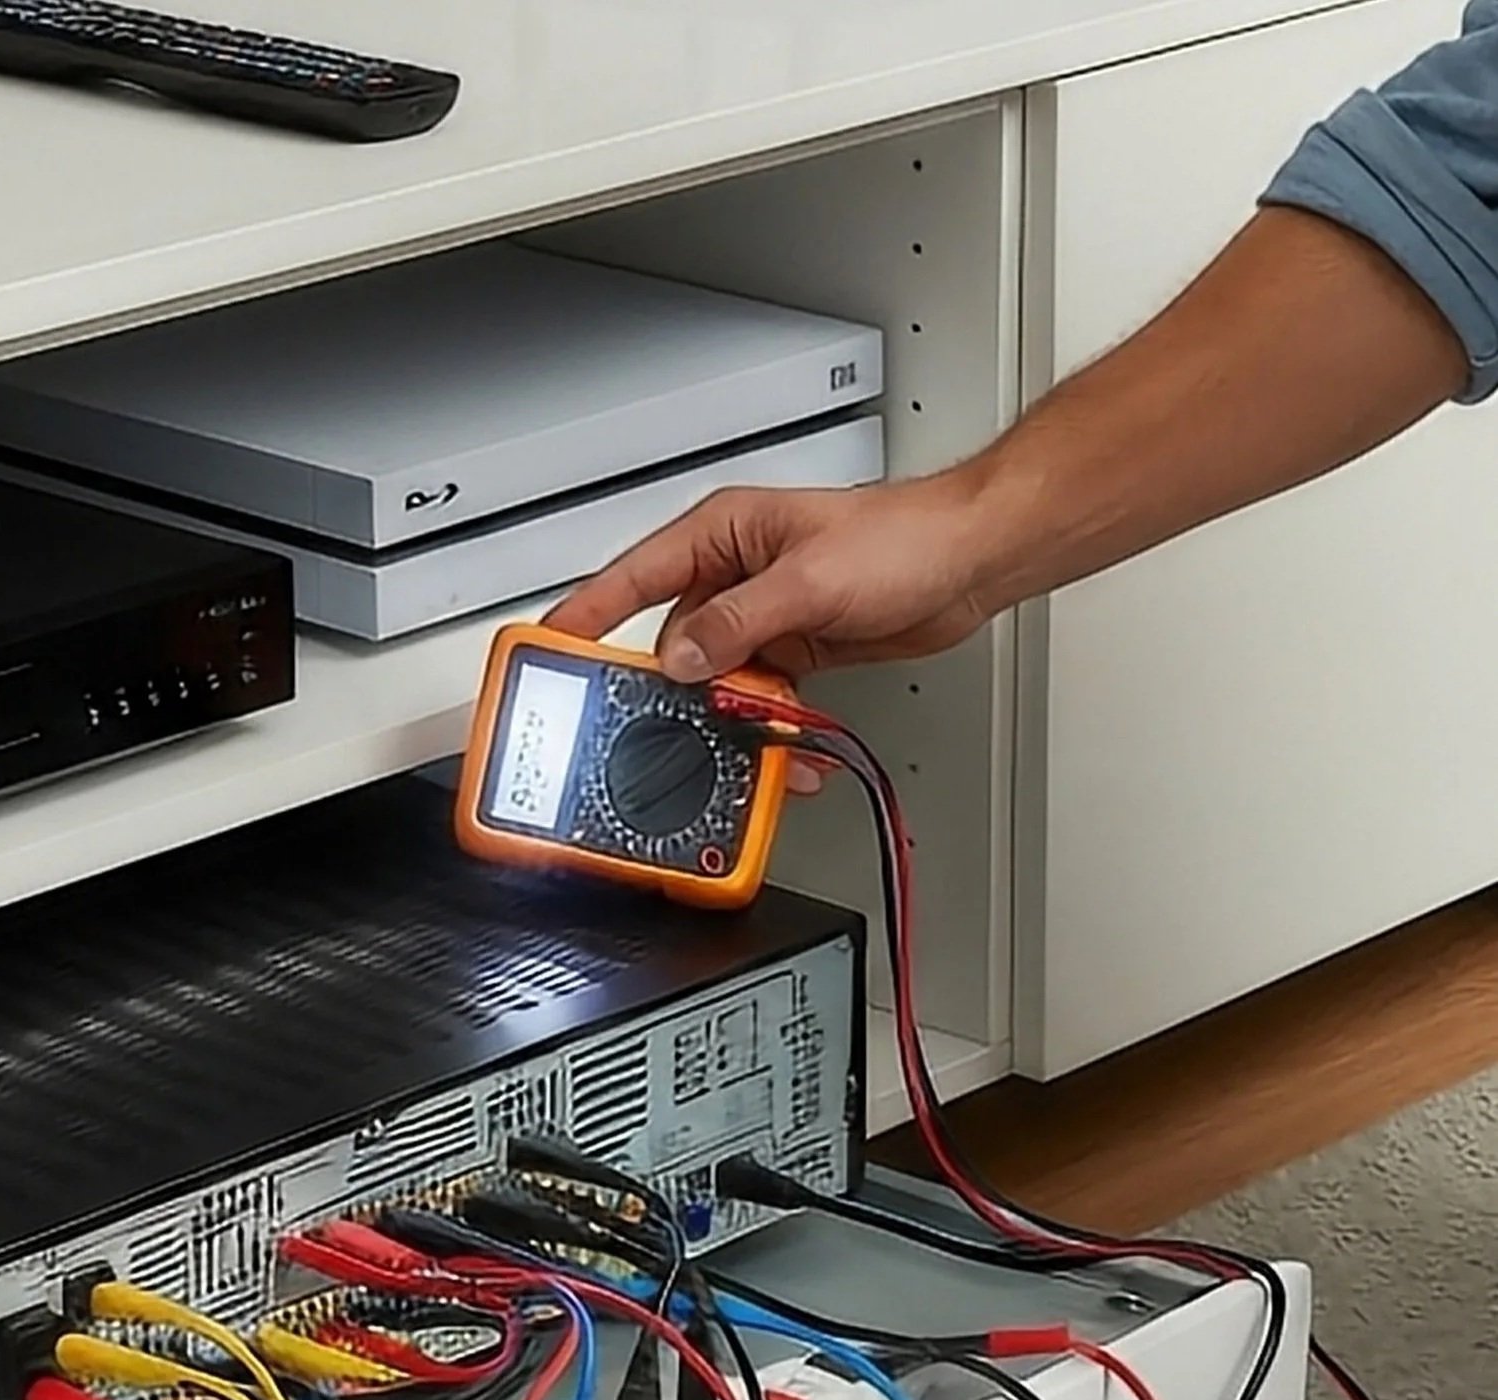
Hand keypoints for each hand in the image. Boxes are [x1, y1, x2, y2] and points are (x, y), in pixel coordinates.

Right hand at [544, 473, 1006, 789]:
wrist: (973, 560)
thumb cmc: (904, 536)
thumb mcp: (808, 580)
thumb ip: (737, 622)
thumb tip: (681, 659)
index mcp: (721, 535)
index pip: (631, 576)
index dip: (585, 615)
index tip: (548, 648)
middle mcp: (735, 574)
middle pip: (675, 645)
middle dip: (675, 692)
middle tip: (659, 728)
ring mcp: (765, 615)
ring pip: (720, 680)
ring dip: (733, 717)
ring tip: (748, 742)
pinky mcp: (796, 650)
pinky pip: (762, 695)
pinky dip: (770, 724)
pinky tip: (786, 744)